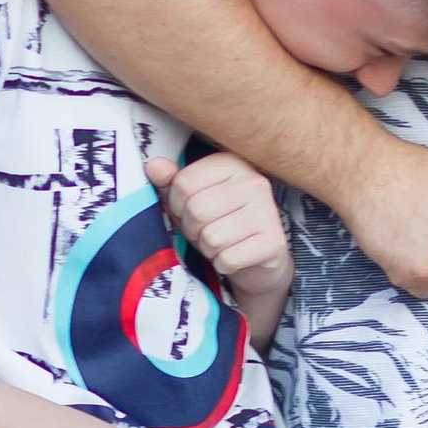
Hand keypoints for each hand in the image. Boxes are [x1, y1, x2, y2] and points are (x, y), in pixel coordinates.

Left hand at [148, 149, 291, 315]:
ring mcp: (267, 212)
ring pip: (212, 237)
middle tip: (204, 232)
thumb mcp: (191, 200)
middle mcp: (254, 182)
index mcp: (231, 164)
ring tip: (219, 244)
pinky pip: (228, 259)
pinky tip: (233, 257)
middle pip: (197, 210)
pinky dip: (223, 264)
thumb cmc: (220, 224)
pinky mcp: (273, 242)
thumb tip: (154, 166)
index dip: (177, 205)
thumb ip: (172, 182)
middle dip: (193, 229)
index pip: (184, 183)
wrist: (258, 259)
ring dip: (208, 248)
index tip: (189, 212)